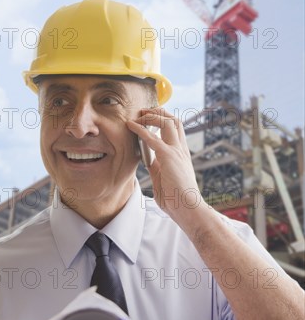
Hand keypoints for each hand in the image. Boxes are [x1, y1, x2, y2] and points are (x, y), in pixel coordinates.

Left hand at [127, 108, 205, 225]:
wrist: (188, 208)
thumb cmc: (177, 199)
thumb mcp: (164, 179)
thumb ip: (157, 168)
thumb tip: (147, 160)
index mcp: (181, 154)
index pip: (175, 130)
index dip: (163, 120)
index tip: (149, 118)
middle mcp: (181, 149)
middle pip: (174, 120)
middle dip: (159, 112)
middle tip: (144, 111)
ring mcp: (176, 151)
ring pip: (168, 122)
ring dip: (151, 116)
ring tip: (139, 115)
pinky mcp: (169, 157)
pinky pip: (152, 137)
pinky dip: (140, 129)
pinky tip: (131, 125)